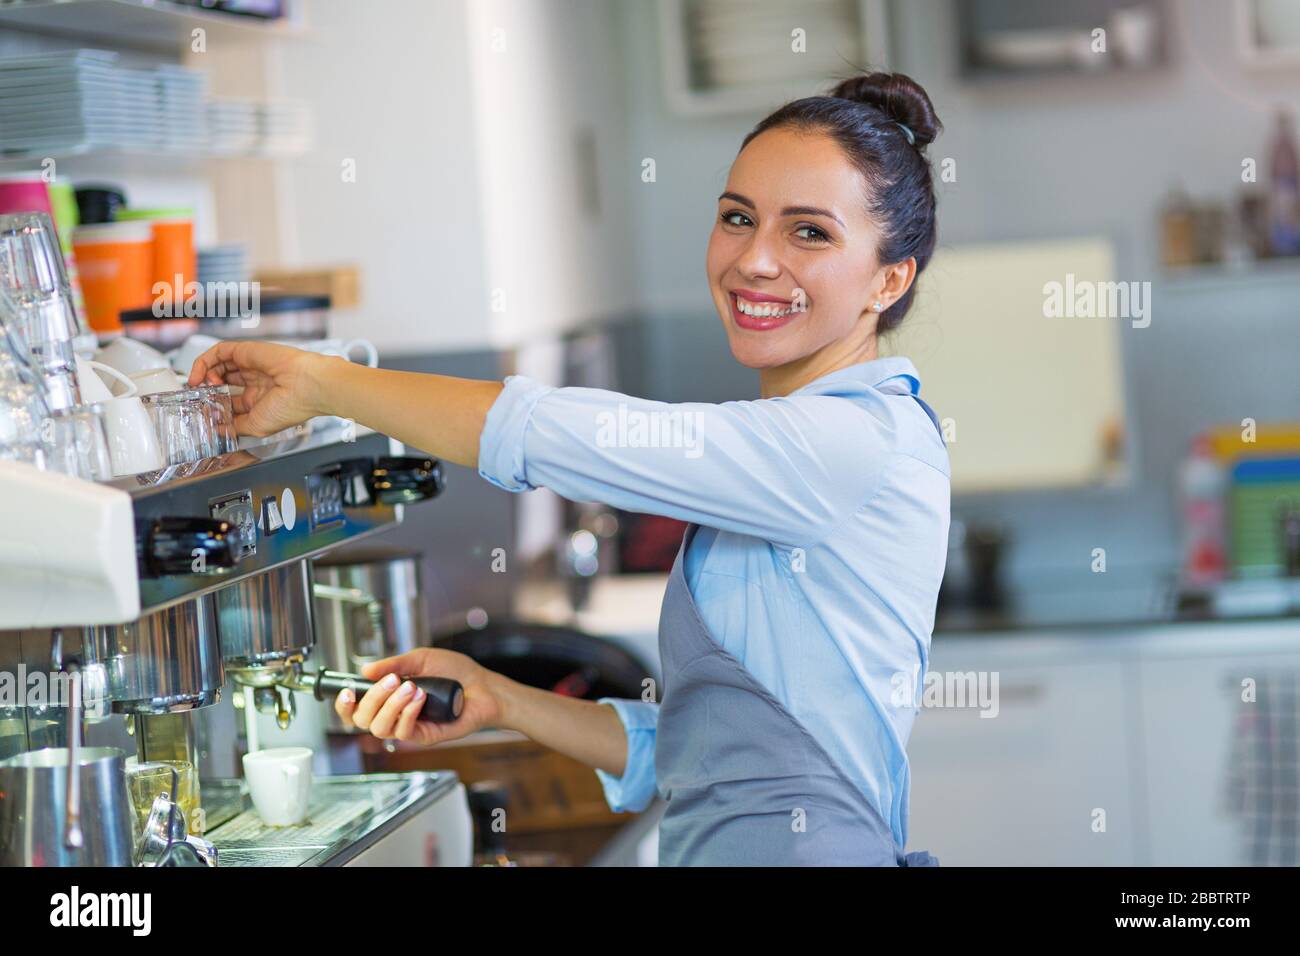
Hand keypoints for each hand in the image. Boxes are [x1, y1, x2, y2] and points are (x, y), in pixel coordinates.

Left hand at [186, 340, 335, 437]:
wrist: (308, 386)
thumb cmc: (292, 407)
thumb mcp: (256, 426)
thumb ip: (234, 427)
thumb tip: (217, 429)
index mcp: (260, 400)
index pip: (230, 402)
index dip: (215, 406)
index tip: (204, 413)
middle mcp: (254, 381)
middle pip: (222, 382)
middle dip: (207, 391)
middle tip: (198, 398)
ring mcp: (250, 365)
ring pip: (218, 365)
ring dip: (204, 375)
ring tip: (199, 387)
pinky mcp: (246, 351)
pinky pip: (218, 352)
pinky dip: (203, 362)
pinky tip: (199, 375)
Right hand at [335, 647, 505, 746]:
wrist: (483, 685)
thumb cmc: (454, 672)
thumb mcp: (420, 659)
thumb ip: (393, 665)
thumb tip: (365, 670)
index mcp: (388, 697)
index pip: (355, 709)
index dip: (344, 705)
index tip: (346, 690)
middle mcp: (394, 714)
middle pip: (362, 720)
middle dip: (371, 698)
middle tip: (391, 681)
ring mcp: (408, 727)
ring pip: (380, 728)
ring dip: (391, 705)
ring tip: (412, 687)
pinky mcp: (424, 736)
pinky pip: (404, 731)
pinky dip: (407, 713)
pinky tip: (420, 698)